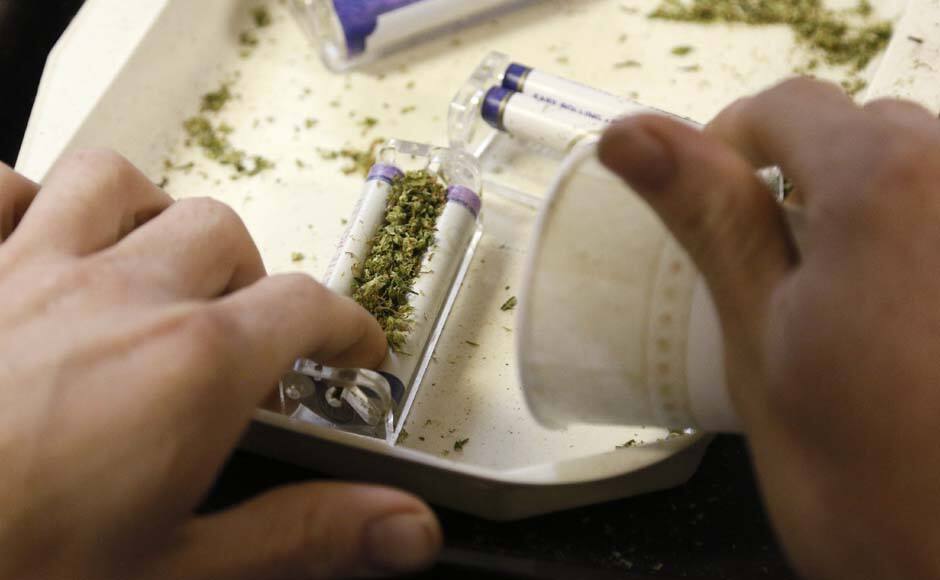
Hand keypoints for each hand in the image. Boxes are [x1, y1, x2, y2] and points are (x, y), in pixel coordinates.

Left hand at [0, 150, 440, 579]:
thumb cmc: (16, 567)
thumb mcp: (177, 573)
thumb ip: (305, 536)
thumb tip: (406, 529)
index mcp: (190, 367)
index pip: (307, 308)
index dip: (344, 324)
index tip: (350, 346)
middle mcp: (117, 295)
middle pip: (220, 235)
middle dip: (249, 278)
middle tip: (243, 334)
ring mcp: (24, 269)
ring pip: (115, 185)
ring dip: (149, 217)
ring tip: (153, 267)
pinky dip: (20, 200)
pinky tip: (33, 242)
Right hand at [600, 78, 939, 579]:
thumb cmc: (862, 477)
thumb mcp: (758, 340)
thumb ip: (709, 220)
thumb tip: (631, 135)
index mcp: (888, 181)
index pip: (785, 107)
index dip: (724, 148)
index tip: (701, 213)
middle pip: (855, 131)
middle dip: (794, 180)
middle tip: (759, 272)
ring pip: (911, 169)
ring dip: (854, 210)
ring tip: (827, 303)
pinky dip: (905, 238)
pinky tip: (895, 316)